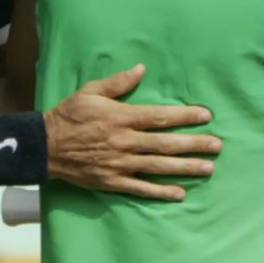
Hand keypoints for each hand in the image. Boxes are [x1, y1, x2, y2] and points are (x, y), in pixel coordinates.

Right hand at [43, 64, 221, 199]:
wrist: (46, 146)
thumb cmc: (69, 115)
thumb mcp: (90, 91)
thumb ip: (117, 82)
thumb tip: (141, 69)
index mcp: (121, 117)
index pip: (159, 117)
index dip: (184, 116)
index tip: (205, 115)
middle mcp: (125, 141)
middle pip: (166, 143)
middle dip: (194, 144)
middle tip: (217, 145)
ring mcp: (121, 164)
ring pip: (159, 166)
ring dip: (186, 167)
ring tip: (208, 168)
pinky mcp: (113, 181)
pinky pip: (142, 188)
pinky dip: (161, 191)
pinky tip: (180, 193)